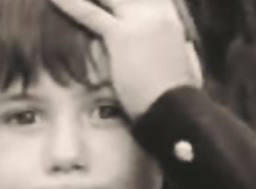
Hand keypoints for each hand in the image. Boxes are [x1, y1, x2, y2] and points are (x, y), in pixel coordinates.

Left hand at [48, 0, 202, 119]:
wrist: (176, 110)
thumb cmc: (180, 95)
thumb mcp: (187, 63)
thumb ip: (180, 47)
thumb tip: (183, 44)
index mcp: (170, 16)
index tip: (112, 0)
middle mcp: (156, 11)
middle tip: (96, 0)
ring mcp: (139, 20)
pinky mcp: (121, 36)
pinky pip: (89, 13)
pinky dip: (69, 3)